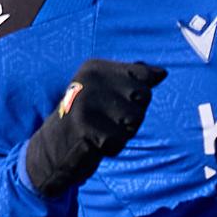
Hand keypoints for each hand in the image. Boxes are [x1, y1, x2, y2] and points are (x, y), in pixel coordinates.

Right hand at [22, 59, 165, 196]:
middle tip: (106, 120)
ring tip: (100, 131)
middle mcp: (89, 79)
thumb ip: (134, 79)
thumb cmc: (89, 119)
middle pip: (143, 97)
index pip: (144, 76)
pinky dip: (112, 147)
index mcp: (95, 67)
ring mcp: (85, 102)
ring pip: (134, 119)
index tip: (115, 101)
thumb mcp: (107, 92)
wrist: (54, 149)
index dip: (137, 96)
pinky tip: (95, 144)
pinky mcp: (84, 128)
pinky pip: (120, 140)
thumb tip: (162, 72)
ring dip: (123, 132)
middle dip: (132, 114)